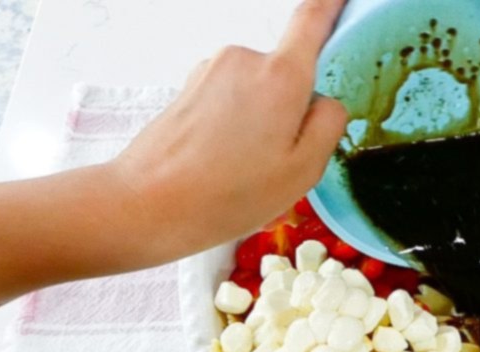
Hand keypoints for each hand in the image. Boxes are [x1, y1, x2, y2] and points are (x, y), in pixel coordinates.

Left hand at [109, 0, 347, 263]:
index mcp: (281, 76)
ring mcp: (212, 70)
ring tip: (243, 170)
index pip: (313, 19)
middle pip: (287, 72)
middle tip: (278, 161)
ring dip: (259, 124)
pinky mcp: (190, 87)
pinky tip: (221, 166)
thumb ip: (329, 124)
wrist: (146, 205)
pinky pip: (230, 101)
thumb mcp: (303, 170)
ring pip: (258, 91)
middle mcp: (244, 60)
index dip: (332, 4)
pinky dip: (233, 129)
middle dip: (291, 111)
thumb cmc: (226, 193)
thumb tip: (326, 102)